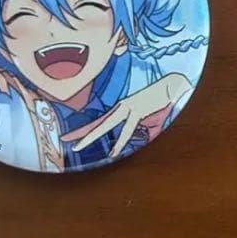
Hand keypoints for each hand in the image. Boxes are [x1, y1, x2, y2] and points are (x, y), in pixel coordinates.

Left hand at [60, 72, 191, 158]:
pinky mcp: (137, 110)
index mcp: (122, 108)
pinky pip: (127, 129)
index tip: (69, 136)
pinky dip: (120, 142)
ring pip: (106, 125)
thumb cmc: (161, 97)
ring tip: (78, 147)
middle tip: (65, 140)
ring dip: (91, 137)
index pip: (99, 121)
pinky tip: (113, 152)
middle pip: (97, 123)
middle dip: (80, 132)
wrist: (171, 85)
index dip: (84, 129)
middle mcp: (121, 107)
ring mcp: (128, 107)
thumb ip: (137, 120)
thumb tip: (132, 131)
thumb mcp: (146, 110)